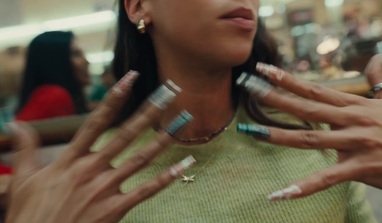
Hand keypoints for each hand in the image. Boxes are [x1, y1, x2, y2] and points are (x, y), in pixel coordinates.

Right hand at [5, 71, 194, 222]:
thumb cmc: (29, 214)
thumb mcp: (23, 179)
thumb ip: (25, 148)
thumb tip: (15, 123)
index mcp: (70, 159)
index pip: (96, 122)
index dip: (114, 98)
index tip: (131, 78)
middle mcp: (91, 169)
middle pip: (125, 134)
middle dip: (149, 111)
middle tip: (169, 92)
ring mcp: (105, 189)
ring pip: (140, 158)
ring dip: (163, 138)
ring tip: (183, 120)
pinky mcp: (114, 209)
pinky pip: (146, 191)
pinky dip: (167, 178)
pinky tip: (184, 165)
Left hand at [237, 55, 381, 199]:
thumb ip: (378, 81)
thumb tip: (375, 59)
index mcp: (354, 105)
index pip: (314, 88)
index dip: (288, 79)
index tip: (264, 70)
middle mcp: (351, 120)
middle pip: (306, 107)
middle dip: (275, 97)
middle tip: (248, 87)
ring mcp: (355, 143)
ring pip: (310, 138)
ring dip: (278, 135)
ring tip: (252, 132)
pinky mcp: (361, 168)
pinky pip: (326, 178)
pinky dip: (302, 187)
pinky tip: (279, 194)